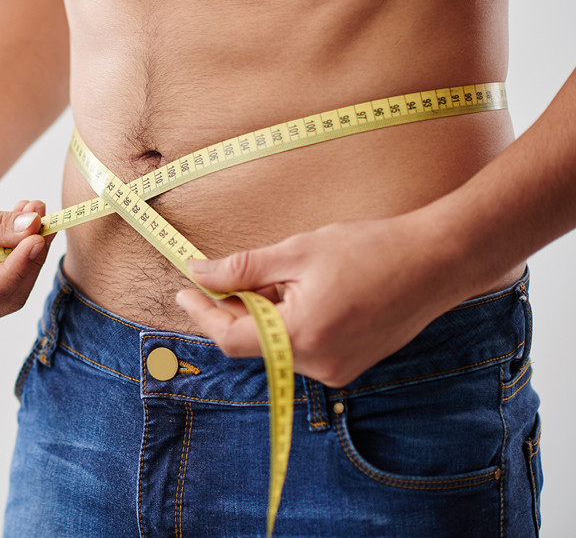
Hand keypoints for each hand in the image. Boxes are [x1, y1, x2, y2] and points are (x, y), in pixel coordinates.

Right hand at [0, 178, 54, 331]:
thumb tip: (34, 226)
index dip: (18, 266)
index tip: (37, 237)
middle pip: (8, 295)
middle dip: (30, 256)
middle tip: (43, 217)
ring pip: (16, 286)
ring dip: (31, 250)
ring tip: (35, 209)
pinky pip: (14, 276)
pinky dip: (24, 249)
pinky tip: (27, 221)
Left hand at [175, 213, 465, 387]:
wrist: (437, 261)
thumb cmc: (371, 249)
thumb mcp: (297, 251)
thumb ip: (243, 268)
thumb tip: (198, 273)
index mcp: (302, 336)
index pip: (231, 337)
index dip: (202, 313)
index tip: (182, 290)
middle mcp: (319, 364)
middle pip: (253, 343)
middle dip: (233, 310)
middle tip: (223, 274)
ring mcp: (337, 369)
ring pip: (276, 345)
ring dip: (262, 315)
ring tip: (279, 276)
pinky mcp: (350, 364)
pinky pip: (301, 347)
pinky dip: (287, 323)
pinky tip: (299, 292)